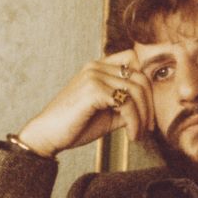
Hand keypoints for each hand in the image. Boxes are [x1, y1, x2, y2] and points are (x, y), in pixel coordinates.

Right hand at [16, 50, 153, 156]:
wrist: (48, 135)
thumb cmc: (76, 125)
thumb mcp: (107, 113)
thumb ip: (126, 105)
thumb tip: (149, 109)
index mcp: (98, 67)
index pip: (134, 61)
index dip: (146, 85)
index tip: (147, 112)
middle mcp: (96, 66)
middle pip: (141, 77)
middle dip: (149, 105)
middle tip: (148, 128)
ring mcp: (94, 76)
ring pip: (137, 90)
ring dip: (143, 117)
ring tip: (137, 134)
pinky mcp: (93, 90)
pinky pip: (127, 103)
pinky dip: (134, 122)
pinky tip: (131, 135)